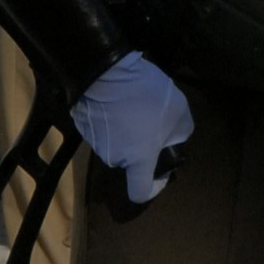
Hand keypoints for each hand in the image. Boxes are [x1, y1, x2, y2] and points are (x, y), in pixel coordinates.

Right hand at [73, 50, 192, 204]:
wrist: (105, 71)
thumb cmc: (144, 96)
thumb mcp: (178, 111)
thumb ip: (180, 132)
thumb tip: (173, 139)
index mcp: (137, 160)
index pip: (140, 192)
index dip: (154, 188)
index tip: (161, 172)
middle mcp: (113, 157)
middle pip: (131, 160)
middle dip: (142, 146)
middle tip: (152, 121)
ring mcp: (94, 141)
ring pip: (117, 142)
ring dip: (127, 130)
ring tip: (135, 104)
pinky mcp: (83, 124)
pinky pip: (104, 128)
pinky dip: (113, 119)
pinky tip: (119, 99)